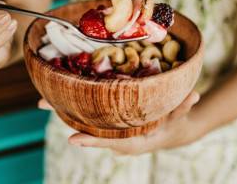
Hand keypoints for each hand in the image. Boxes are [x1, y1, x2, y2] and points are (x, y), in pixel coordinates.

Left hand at [38, 91, 203, 154]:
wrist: (170, 134)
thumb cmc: (174, 126)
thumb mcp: (179, 118)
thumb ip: (184, 107)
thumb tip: (194, 94)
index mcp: (132, 141)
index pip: (109, 142)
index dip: (92, 141)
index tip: (71, 140)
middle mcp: (116, 139)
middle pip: (87, 130)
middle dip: (64, 117)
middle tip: (42, 104)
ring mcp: (110, 132)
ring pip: (83, 123)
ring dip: (63, 110)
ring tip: (42, 99)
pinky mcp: (108, 124)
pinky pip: (88, 117)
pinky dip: (74, 108)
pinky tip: (59, 96)